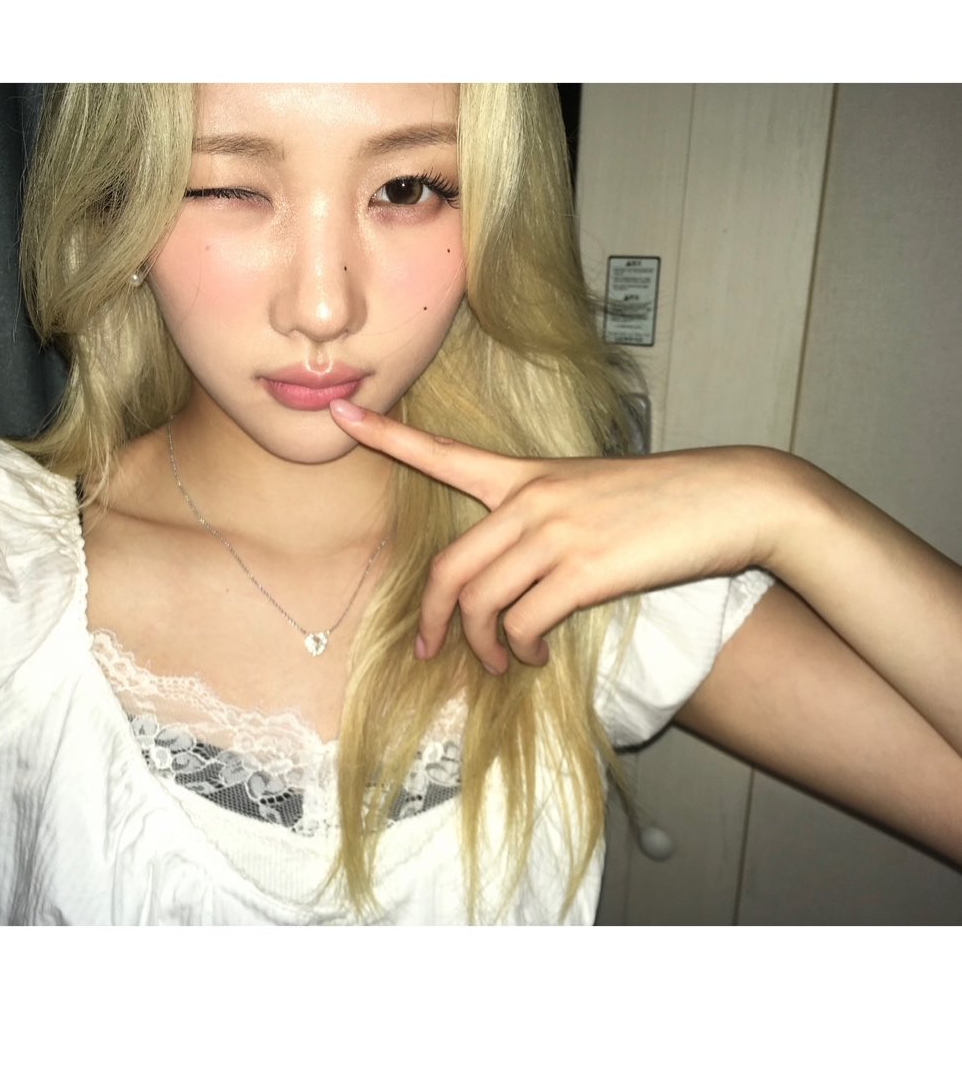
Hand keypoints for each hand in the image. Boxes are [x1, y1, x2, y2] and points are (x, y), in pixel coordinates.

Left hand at [329, 400, 778, 673]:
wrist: (734, 497)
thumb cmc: (666, 502)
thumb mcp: (593, 495)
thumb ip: (543, 525)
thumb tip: (515, 587)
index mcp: (528, 474)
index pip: (442, 452)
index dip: (385, 434)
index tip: (339, 411)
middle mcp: (531, 498)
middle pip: (448, 568)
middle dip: (433, 620)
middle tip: (433, 652)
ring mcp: (556, 532)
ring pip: (481, 604)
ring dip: (484, 648)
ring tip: (506, 662)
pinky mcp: (586, 569)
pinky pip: (523, 625)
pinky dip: (522, 653)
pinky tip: (538, 658)